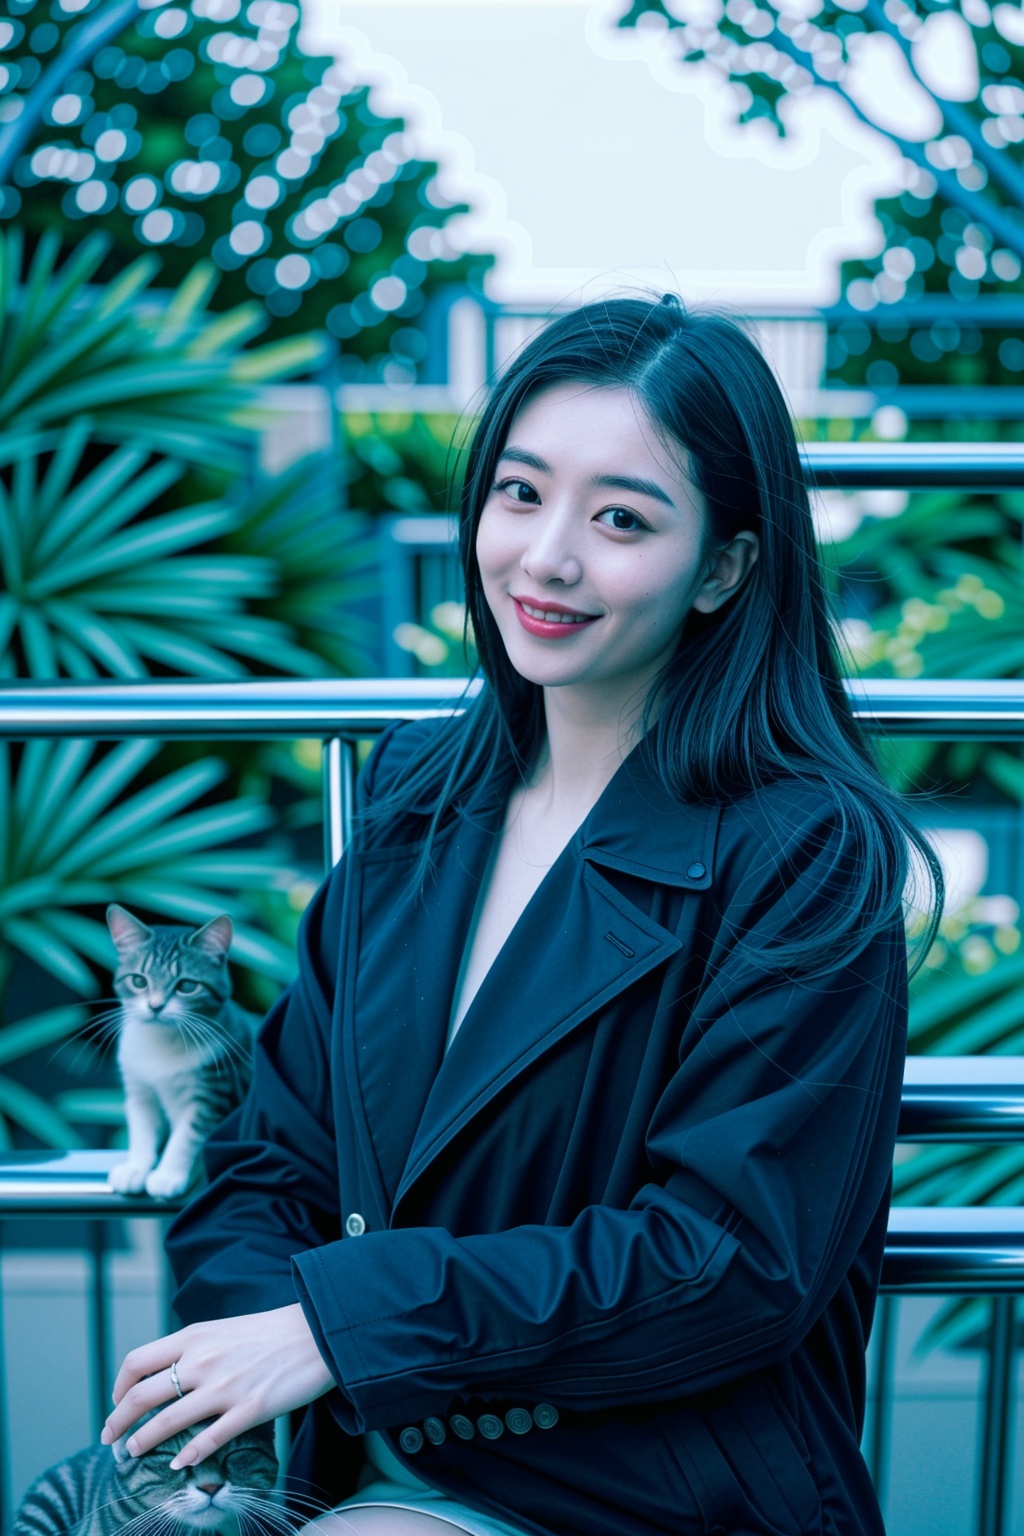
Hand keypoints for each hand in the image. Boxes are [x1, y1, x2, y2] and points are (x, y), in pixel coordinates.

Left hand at [101, 1303, 334, 1468]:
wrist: (319, 1331)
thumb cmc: (271, 1332)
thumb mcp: (222, 1329)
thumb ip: (193, 1348)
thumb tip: (166, 1374)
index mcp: (195, 1336)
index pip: (137, 1362)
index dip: (118, 1387)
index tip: (117, 1403)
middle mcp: (203, 1361)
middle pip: (142, 1395)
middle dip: (117, 1422)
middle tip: (110, 1439)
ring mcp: (226, 1387)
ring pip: (167, 1421)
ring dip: (142, 1442)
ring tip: (132, 1454)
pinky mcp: (250, 1409)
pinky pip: (208, 1439)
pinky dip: (188, 1456)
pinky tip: (179, 1465)